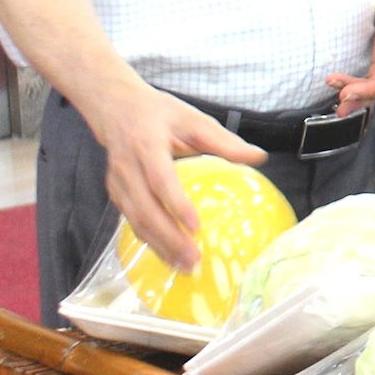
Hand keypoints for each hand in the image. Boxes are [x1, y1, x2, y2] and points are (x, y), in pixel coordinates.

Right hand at [77, 81, 264, 273]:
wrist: (116, 108)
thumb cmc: (160, 113)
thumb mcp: (194, 119)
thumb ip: (224, 141)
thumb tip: (259, 157)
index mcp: (146, 145)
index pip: (160, 179)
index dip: (176, 204)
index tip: (196, 226)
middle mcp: (127, 167)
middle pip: (144, 209)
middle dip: (168, 237)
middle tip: (194, 259)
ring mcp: (117, 183)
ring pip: (135, 221)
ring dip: (159, 246)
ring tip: (184, 266)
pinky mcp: (115, 194)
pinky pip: (131, 222)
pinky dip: (150, 241)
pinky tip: (168, 256)